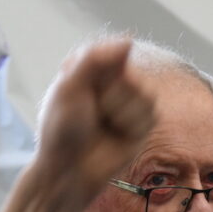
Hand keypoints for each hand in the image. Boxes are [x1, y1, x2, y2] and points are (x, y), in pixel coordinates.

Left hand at [34, 39, 155, 207]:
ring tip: (104, 124)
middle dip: (111, 94)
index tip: (87, 87)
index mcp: (93, 66)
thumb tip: (128, 40)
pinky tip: (118, 134)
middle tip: (92, 111)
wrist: (68, 171)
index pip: (114, 50)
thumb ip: (95, 60)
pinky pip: (151, 113)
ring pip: (145, 93)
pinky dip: (132, 124)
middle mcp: (114, 80)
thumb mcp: (68, 88)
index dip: (104, 69)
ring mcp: (131, 101)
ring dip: (121, 111)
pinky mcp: (143, 122)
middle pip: (131, 72)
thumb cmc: (60, 131)